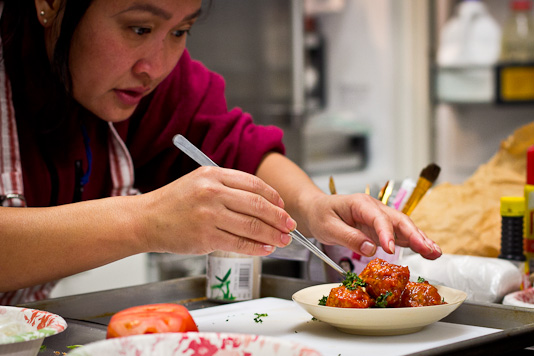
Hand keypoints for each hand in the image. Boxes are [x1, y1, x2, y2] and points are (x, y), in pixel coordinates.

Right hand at [136, 167, 295, 254]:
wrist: (146, 219)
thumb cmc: (174, 202)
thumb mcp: (200, 182)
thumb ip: (228, 187)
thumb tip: (263, 203)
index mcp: (213, 174)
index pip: (253, 184)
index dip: (273, 197)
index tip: (282, 206)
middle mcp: (212, 192)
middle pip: (257, 205)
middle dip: (279, 217)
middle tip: (290, 225)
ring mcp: (208, 215)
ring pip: (251, 226)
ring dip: (272, 235)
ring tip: (282, 240)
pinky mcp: (205, 237)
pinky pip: (238, 243)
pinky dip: (256, 248)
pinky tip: (265, 249)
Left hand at [303, 193, 441, 259]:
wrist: (316, 210)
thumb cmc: (320, 214)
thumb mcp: (328, 227)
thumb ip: (348, 237)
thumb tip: (370, 249)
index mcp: (360, 204)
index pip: (378, 218)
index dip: (386, 233)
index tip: (390, 249)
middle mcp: (374, 209)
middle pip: (398, 220)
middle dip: (415, 235)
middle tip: (428, 250)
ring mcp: (380, 218)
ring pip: (404, 227)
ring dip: (420, 239)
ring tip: (435, 252)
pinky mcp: (381, 228)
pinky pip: (399, 235)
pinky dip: (413, 243)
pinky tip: (427, 251)